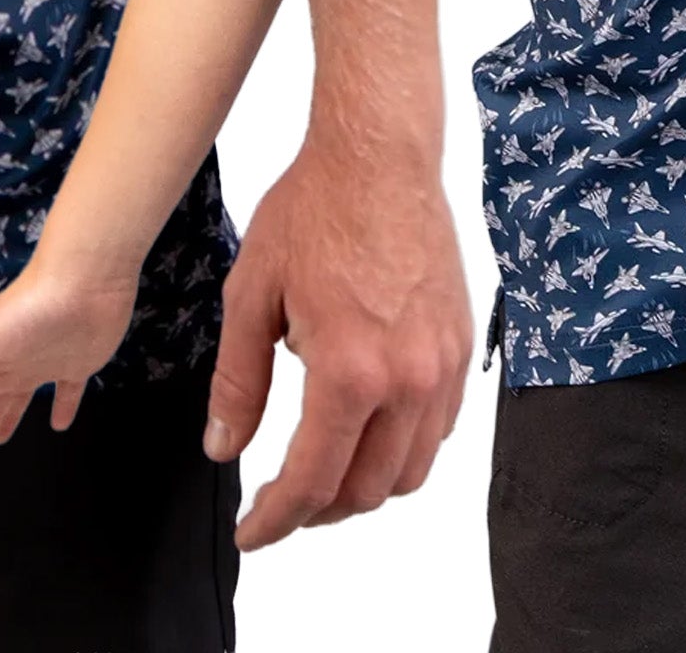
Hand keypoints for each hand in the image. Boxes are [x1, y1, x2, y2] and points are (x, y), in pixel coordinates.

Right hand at [0, 257, 140, 484]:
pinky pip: (67, 391)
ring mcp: (44, 361)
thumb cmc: (28, 309)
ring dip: (10, 418)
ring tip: (2, 440)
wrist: (85, 280)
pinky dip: (63, 407)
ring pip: (21, 399)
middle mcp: (12, 363)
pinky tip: (60, 424)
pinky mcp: (77, 361)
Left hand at [205, 134, 473, 547]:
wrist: (379, 154)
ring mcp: (443, 365)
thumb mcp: (253, 294)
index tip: (253, 533)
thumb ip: (238, 383)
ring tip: (325, 472)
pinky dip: (404, 448)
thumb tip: (223, 449)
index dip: (276, 521)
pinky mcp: (462, 345)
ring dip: (365, 487)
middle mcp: (407, 380)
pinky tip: (370, 427)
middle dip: (318, 511)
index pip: (313, 482)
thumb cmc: (315, 209)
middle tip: (281, 504)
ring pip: (411, 471)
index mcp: (350, 372)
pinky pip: (440, 428)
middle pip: (366, 491)